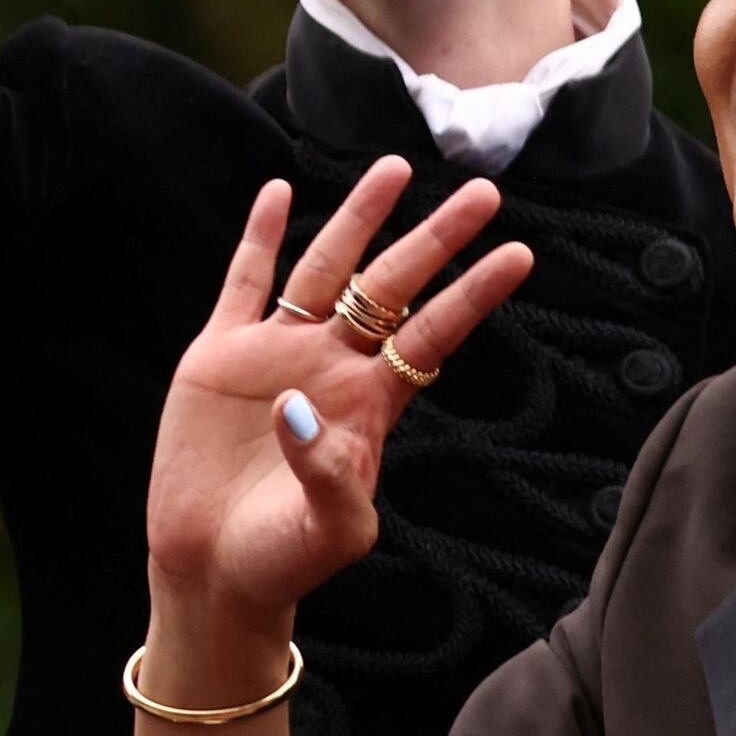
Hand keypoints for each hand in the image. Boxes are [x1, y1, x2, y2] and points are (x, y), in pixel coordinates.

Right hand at [144, 159, 536, 666]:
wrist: (216, 569)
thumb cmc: (288, 557)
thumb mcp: (331, 528)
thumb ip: (329, 474)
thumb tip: (303, 406)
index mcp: (376, 401)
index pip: (436, 332)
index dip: (475, 293)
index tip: (519, 252)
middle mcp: (335, 364)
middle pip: (392, 285)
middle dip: (435, 237)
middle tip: (484, 190)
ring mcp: (279, 352)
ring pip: (326, 268)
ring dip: (358, 218)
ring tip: (394, 167)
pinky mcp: (219, 355)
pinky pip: (245, 282)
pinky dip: (260, 237)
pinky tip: (280, 192)